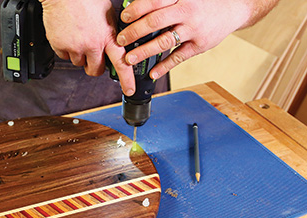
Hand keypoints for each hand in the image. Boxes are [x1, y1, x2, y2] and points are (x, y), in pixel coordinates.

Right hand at [39, 0, 135, 95]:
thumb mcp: (108, 13)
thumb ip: (111, 31)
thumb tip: (116, 42)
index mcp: (107, 36)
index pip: (121, 63)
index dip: (127, 79)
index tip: (129, 90)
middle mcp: (92, 44)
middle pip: (96, 70)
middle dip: (95, 67)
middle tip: (93, 58)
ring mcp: (75, 47)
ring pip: (79, 63)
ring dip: (80, 55)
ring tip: (79, 36)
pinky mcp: (61, 46)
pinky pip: (65, 56)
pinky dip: (66, 49)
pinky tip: (68, 34)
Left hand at [116, 0, 272, 78]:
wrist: (235, 8)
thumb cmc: (204, 2)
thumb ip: (165, 1)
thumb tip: (137, 5)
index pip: (155, 1)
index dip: (137, 9)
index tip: (124, 17)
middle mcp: (187, 12)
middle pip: (155, 22)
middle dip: (134, 32)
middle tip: (120, 40)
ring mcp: (194, 30)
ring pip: (164, 41)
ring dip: (144, 51)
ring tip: (130, 59)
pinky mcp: (200, 45)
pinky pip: (178, 57)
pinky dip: (165, 66)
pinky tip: (153, 72)